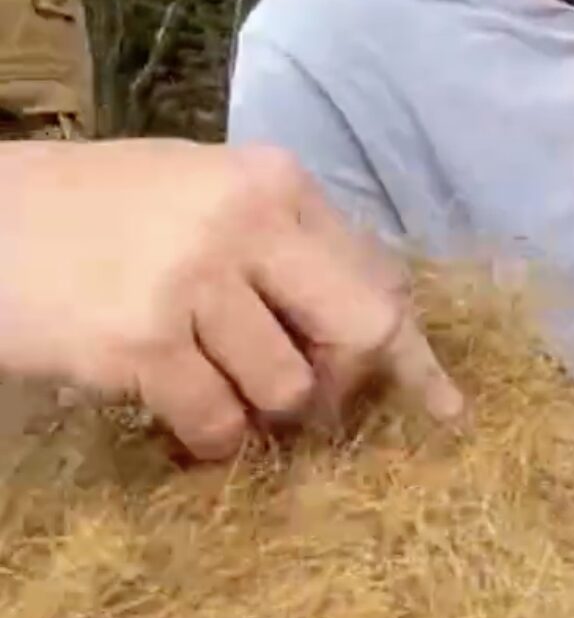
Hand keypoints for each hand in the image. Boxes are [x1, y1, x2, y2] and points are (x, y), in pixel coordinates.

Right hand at [0, 137, 465, 459]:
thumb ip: (280, 248)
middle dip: (344, 384)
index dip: (409, 350)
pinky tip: (177, 418)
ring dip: (256, 413)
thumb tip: (375, 326)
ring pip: (286, 387)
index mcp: (270, 181)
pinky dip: (208, 436)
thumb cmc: (84, 215)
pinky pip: (218, 420)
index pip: (376, 274)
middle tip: (303, 405)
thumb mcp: (194, 197)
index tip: (446, 409)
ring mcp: (193, 279)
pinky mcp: (142, 339)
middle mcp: (244, 220)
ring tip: (205, 388)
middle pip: (363, 329)